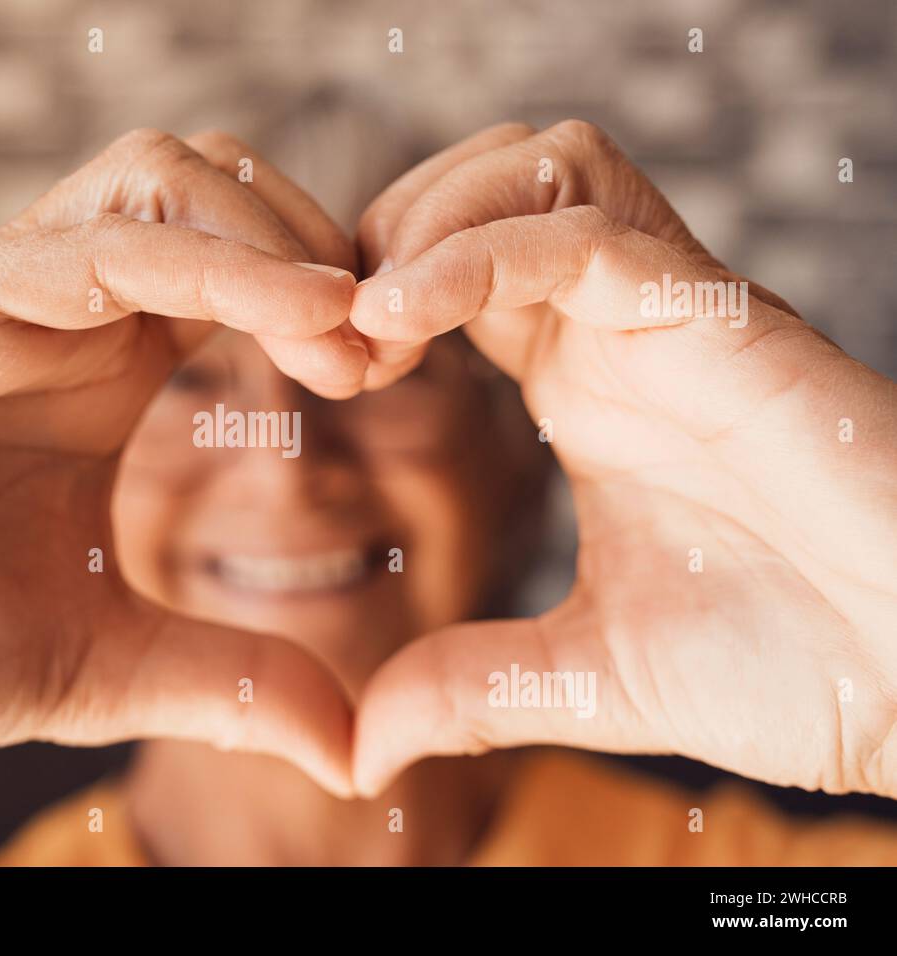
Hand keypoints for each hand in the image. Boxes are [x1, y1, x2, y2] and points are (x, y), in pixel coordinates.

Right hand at [0, 128, 362, 861]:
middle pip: (217, 190)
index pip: (241, 268)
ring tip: (341, 329)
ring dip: (277, 234)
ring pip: (165, 179)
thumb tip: (354, 749)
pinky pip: (98, 242)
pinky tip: (295, 317)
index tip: (387, 373)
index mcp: (104, 372)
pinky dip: (213, 262)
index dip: (330, 302)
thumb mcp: (111, 667)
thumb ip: (231, 684)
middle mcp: (59, 317)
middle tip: (376, 342)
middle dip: (319, 245)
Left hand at [350, 120, 896, 798]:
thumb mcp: (586, 676)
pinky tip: (398, 313)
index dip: (370, 295)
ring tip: (367, 319)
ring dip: (427, 218)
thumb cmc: (793, 667)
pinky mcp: (721, 326)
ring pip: (539, 169)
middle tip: (328, 330)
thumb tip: (363, 748)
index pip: (458, 269)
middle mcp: (622, 332)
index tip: (315, 369)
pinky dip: (477, 254)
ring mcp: (673, 318)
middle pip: (486, 184)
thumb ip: (470, 688)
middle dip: (384, 231)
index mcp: (586, 385)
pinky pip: (586, 236)